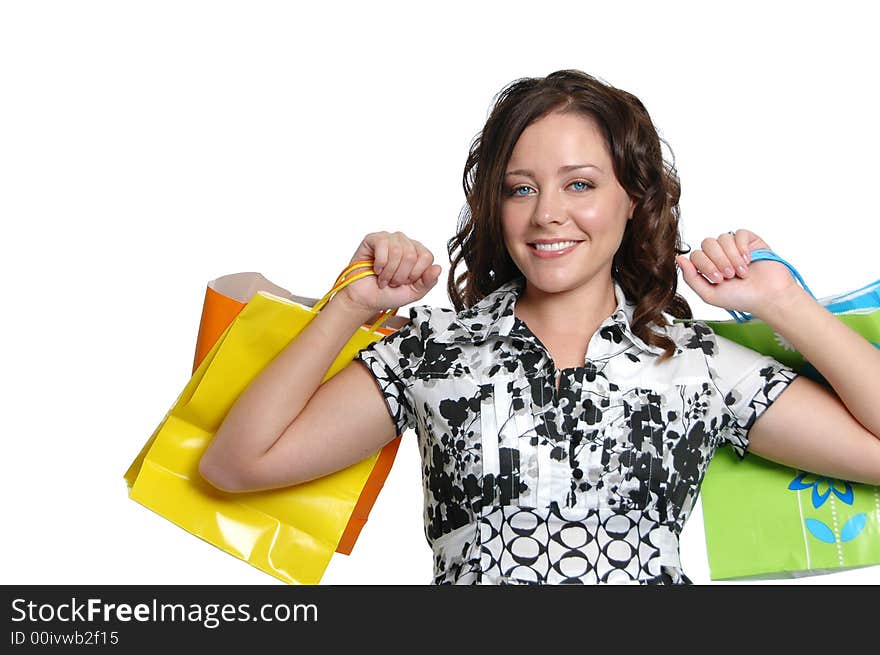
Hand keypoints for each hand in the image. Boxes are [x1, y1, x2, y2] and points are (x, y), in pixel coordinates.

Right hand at [337, 231, 441, 311]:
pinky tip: (376, 269)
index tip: (406, 282)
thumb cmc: (389, 294)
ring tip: (384, 278)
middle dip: (400, 275)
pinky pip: (382, 246)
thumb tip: (438, 268)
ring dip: (389, 272)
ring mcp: (390, 239)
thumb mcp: (414, 293)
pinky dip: (379, 264)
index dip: (415, 274)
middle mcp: (406, 243)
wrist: (366, 300)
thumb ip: (428, 282)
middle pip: (411, 255)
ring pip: (397, 251)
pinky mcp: (374, 239)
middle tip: (392, 281)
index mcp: (418, 253)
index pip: (427, 257)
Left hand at [675, 229, 803, 318]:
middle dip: (718, 261)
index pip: (696, 254)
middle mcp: (720, 255)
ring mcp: (735, 246)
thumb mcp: (709, 294)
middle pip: (707, 243)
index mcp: (708, 266)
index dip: (705, 265)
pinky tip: (749, 260)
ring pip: (723, 238)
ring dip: (731, 257)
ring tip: (741, 272)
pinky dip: (742, 248)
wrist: (769, 297)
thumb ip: (691, 278)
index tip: (719, 279)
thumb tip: (679, 259)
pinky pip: (739, 234)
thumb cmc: (741, 298)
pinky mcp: (750, 241)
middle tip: (730, 275)